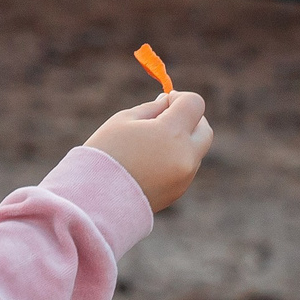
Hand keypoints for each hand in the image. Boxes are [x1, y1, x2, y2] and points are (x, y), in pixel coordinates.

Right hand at [85, 91, 212, 212]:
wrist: (95, 201)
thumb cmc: (105, 154)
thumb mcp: (124, 120)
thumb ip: (152, 108)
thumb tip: (168, 102)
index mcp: (172, 133)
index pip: (194, 104)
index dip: (179, 98)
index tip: (163, 102)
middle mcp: (185, 155)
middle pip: (204, 128)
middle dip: (189, 119)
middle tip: (164, 119)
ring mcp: (184, 176)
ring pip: (196, 150)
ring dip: (182, 140)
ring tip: (150, 145)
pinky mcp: (178, 191)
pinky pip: (185, 168)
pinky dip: (175, 159)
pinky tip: (149, 163)